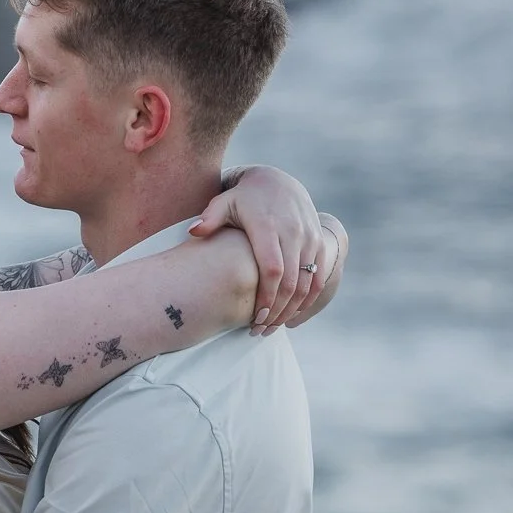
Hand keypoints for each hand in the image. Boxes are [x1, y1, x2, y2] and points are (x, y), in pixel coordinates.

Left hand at [190, 165, 326, 330]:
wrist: (277, 182)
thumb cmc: (244, 199)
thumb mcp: (224, 202)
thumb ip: (210, 217)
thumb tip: (193, 232)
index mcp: (268, 226)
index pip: (272, 268)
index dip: (266, 295)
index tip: (255, 317)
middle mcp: (293, 232)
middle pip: (290, 282)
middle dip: (277, 310)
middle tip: (261, 330)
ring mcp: (309, 238)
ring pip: (306, 283)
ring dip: (291, 310)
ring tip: (272, 327)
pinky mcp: (318, 243)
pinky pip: (318, 277)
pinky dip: (307, 299)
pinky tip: (291, 314)